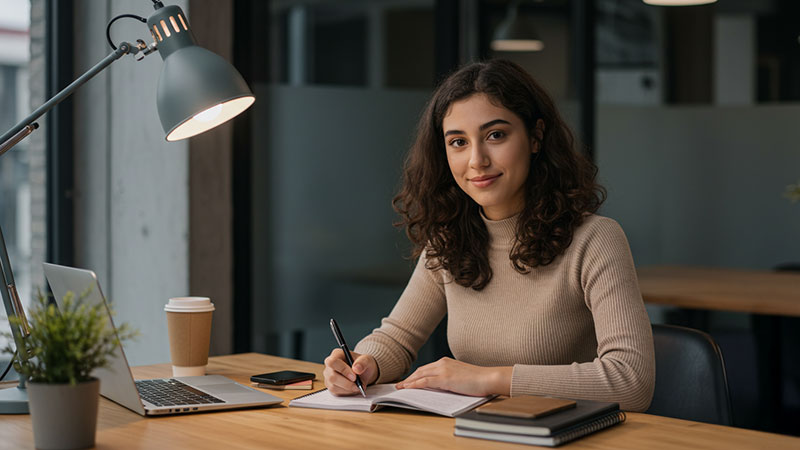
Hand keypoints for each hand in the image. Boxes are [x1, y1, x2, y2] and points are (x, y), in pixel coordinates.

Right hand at [323, 349, 378, 395]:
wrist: (363, 372)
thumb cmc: (363, 364)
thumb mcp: (366, 360)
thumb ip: (362, 362)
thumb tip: (356, 368)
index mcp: (336, 354)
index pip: (333, 362)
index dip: (343, 370)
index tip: (354, 376)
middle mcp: (330, 366)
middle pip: (332, 377)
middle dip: (346, 383)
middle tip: (358, 385)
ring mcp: (329, 377)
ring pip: (333, 386)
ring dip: (348, 389)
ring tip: (358, 387)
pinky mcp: (331, 386)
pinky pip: (336, 392)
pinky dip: (347, 392)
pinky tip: (353, 389)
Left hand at [395, 357, 511, 396]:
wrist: (488, 378)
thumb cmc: (478, 380)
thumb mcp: (460, 376)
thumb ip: (449, 378)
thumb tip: (439, 386)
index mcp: (446, 362)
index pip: (426, 368)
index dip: (415, 375)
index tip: (408, 380)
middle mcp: (442, 363)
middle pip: (420, 371)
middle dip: (409, 378)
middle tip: (400, 385)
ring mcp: (443, 370)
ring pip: (420, 375)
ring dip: (408, 382)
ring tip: (400, 388)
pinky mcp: (444, 378)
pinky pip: (424, 382)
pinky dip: (414, 385)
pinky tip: (407, 388)